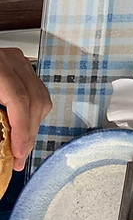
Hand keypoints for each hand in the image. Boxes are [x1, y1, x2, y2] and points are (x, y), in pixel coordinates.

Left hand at [0, 48, 51, 169]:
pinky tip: (23, 127)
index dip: (22, 129)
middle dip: (29, 134)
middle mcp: (13, 62)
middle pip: (35, 101)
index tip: (18, 151)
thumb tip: (3, 146)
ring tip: (22, 145)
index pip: (20, 100)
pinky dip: (33, 113)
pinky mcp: (22, 68)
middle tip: (20, 156)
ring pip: (41, 99)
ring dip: (34, 126)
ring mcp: (20, 63)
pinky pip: (38, 93)